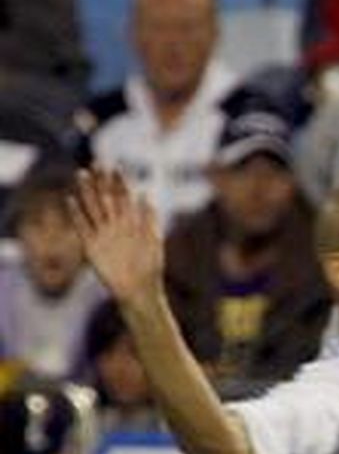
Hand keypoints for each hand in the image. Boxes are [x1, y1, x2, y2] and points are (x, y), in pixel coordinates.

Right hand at [67, 168, 163, 305]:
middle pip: (106, 199)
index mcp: (132, 223)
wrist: (139, 290)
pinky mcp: (91, 246)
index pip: (124, 198)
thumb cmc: (151, 267)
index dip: (119, 183)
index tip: (115, 167)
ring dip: (87, 192)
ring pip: (92, 208)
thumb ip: (149, 219)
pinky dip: (76, 214)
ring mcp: (102, 234)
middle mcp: (116, 225)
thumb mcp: (153, 241)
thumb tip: (146, 195)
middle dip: (101, 182)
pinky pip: (82, 226)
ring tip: (81, 174)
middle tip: (96, 164)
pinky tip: (71, 200)